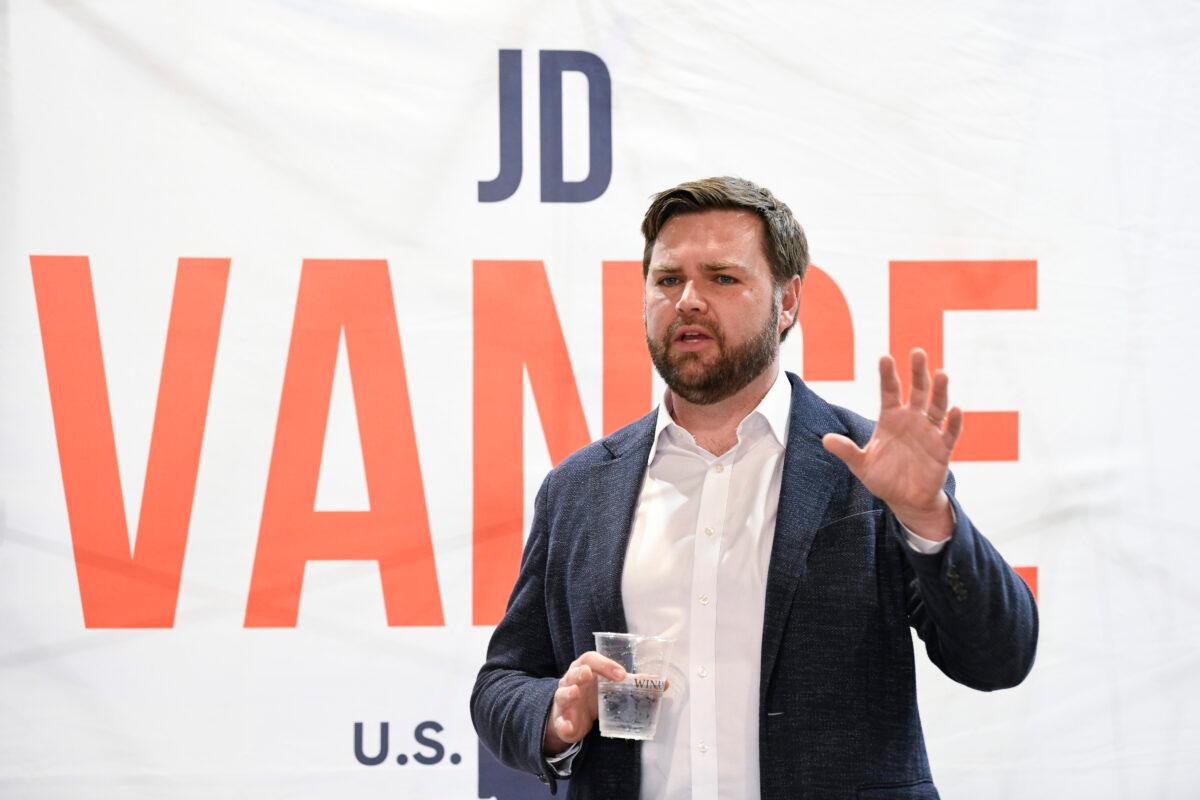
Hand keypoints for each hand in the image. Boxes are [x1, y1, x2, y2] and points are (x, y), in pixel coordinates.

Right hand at [543, 652, 625, 754]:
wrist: (572, 717)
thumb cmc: (592, 695)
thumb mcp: (610, 687)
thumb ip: (634, 684)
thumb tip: (664, 683)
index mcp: (585, 669)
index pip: (591, 660)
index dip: (605, 664)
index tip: (622, 674)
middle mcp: (572, 681)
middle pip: (574, 673)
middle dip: (580, 672)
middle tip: (588, 674)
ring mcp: (564, 700)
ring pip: (563, 694)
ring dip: (568, 693)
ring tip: (575, 693)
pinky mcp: (561, 719)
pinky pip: (560, 722)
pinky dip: (564, 725)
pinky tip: (569, 728)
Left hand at [822, 348, 962, 539]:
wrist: (905, 500)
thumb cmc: (883, 478)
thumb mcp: (861, 465)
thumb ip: (846, 451)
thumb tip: (825, 439)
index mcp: (891, 419)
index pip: (889, 391)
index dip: (887, 375)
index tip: (885, 357)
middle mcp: (912, 420)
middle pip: (917, 391)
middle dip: (918, 372)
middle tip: (918, 352)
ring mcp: (929, 432)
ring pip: (937, 406)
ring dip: (940, 391)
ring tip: (941, 374)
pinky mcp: (942, 449)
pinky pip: (950, 432)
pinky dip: (953, 422)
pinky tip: (955, 409)